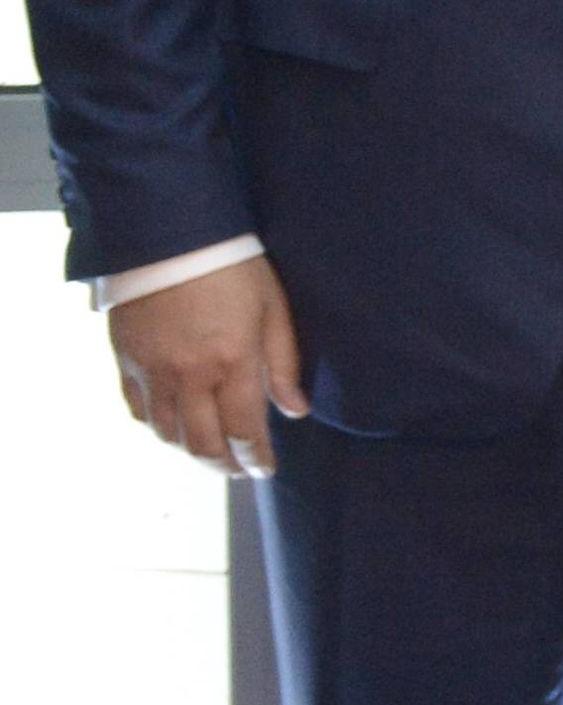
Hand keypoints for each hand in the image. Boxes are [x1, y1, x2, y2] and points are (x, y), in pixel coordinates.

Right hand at [108, 256, 307, 478]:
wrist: (167, 235)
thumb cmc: (232, 267)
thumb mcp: (273, 309)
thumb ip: (283, 365)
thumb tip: (295, 411)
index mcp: (231, 362)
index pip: (244, 430)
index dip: (256, 458)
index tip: (265, 469)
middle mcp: (188, 376)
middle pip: (202, 444)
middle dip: (225, 464)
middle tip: (240, 469)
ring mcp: (151, 372)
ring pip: (167, 434)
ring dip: (191, 451)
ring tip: (211, 453)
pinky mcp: (125, 362)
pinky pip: (139, 411)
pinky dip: (158, 428)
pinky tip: (174, 428)